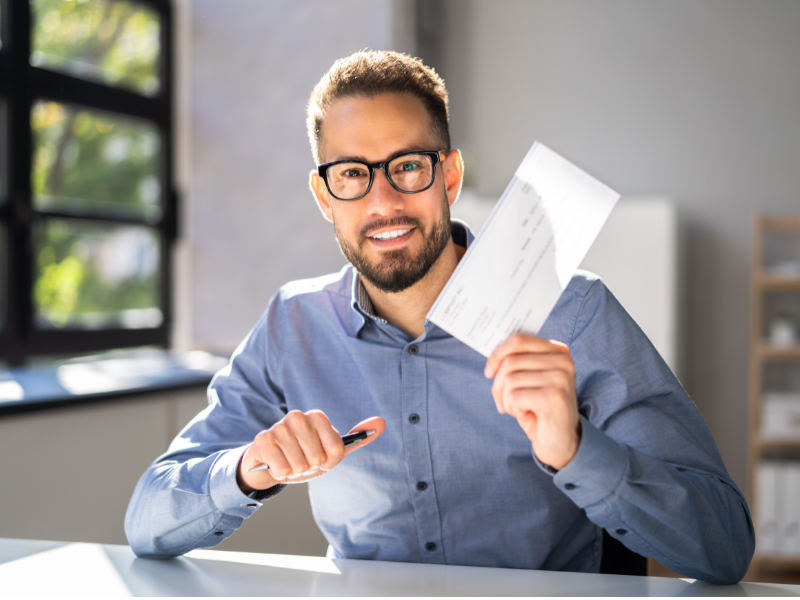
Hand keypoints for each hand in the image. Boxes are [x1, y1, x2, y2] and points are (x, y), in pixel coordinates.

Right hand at [237, 411, 385, 492]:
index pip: (337, 449)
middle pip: (318, 458)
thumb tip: (382, 422)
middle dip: (310, 467)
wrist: (271, 464)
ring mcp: (279, 426)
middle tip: (301, 461)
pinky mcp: (263, 440)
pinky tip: (275, 464)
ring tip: (288, 462)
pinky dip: (281, 473)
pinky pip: (282, 468)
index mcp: (317, 416)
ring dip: (294, 471)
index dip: (329, 461)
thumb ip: (359, 438)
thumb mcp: (333, 451)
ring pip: (299, 465)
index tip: (321, 458)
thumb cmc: (305, 456)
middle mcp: (298, 416)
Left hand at [484, 333, 579, 469]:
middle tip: (504, 403)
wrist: (560, 442)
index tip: (488, 372)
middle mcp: (563, 361)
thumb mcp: (528, 380)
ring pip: (510, 380)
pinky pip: (514, 397)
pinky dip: (514, 410)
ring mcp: (560, 377)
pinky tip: (529, 416)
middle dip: (498, 385)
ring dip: (506, 400)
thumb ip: (517, 361)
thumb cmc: (539, 409)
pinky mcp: (554, 396)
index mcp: (557, 351)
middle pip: (510, 361)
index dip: (497, 354)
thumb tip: (492, 355)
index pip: (519, 339)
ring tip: (520, 410)